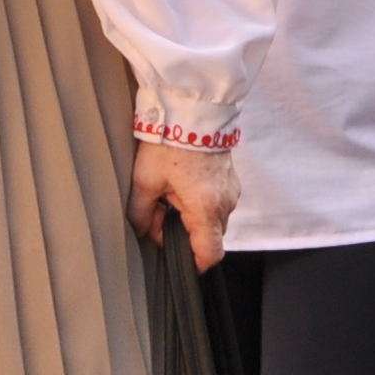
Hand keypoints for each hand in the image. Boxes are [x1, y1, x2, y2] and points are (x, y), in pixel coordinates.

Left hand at [130, 139, 239, 267]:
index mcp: (206, 209)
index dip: (194, 264)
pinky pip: (217, 203)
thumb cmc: (170, 143)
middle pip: (210, 238)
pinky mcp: (230, 179)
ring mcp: (232, 190)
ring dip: (192, 217)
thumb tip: (144, 231)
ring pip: (213, 220)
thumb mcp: (145, 182)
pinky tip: (182, 185)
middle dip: (186, 235)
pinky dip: (200, 202)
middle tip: (161, 214)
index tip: (177, 258)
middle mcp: (226, 203)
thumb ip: (142, 215)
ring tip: (170, 194)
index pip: (210, 255)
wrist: (191, 109)